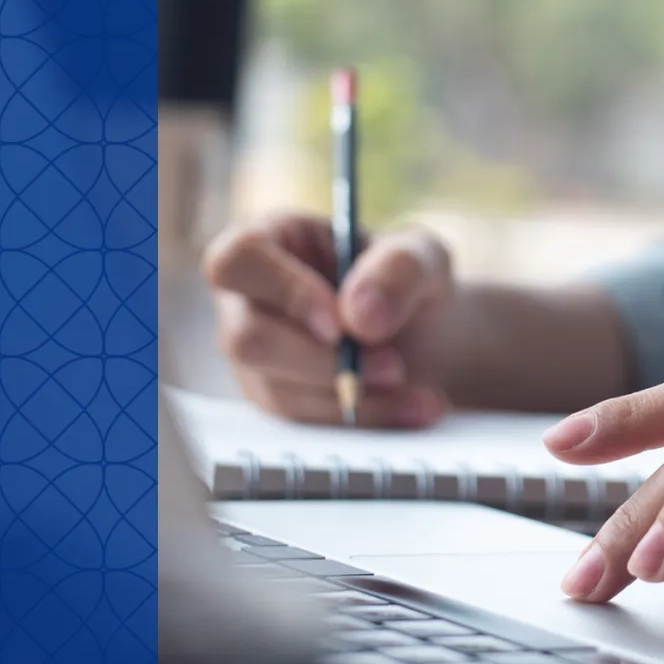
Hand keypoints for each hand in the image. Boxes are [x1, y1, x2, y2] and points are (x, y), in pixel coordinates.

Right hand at [202, 212, 454, 427]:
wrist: (425, 333)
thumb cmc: (408, 280)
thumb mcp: (423, 257)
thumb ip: (399, 270)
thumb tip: (360, 316)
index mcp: (269, 241)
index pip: (239, 261)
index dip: (283, 293)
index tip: (338, 323)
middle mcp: (248, 300)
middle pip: (248, 339)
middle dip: (324, 361)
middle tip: (394, 367)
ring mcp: (257, 356)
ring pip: (278, 391)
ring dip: (355, 397)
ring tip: (422, 392)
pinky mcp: (279, 400)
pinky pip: (307, 422)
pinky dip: (367, 418)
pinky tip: (417, 408)